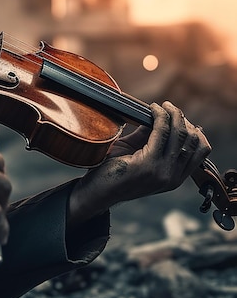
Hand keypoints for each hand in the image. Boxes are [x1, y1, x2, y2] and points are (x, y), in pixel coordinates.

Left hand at [68, 101, 211, 227]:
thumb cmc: (113, 171)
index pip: (200, 150)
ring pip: (179, 134)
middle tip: (169, 106)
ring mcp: (162, 172)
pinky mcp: (148, 165)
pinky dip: (158, 116)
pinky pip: (160, 133)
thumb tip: (159, 117)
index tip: (179, 117)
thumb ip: (149, 137)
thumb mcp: (138, 153)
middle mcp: (173, 176)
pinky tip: (152, 109)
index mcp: (175, 177)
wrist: (97, 191)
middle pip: (191, 139)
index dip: (193, 129)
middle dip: (181, 118)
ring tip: (162, 106)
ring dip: (172, 114)